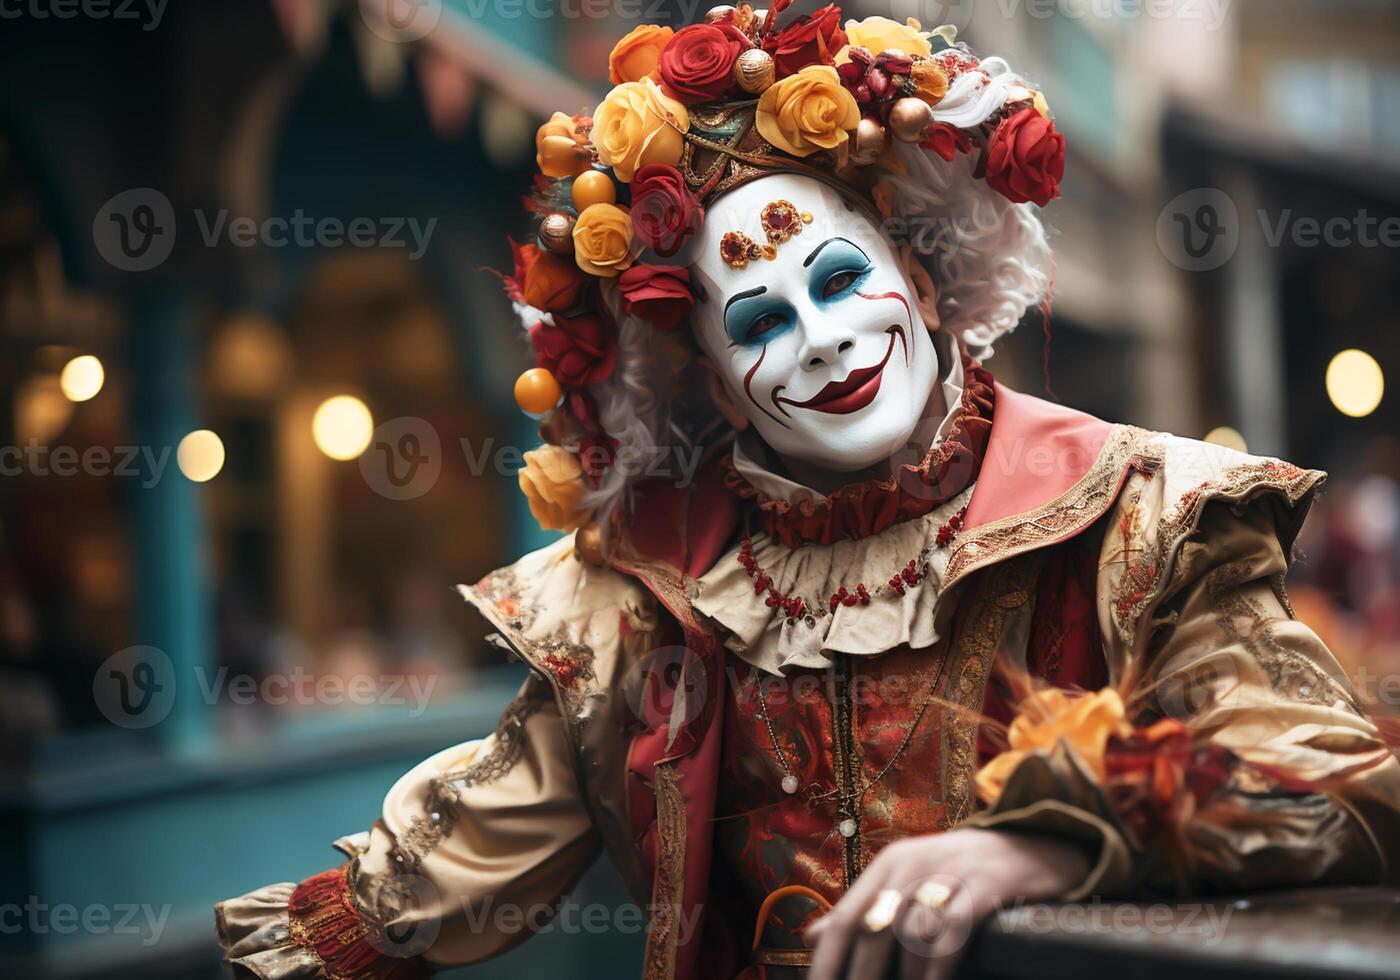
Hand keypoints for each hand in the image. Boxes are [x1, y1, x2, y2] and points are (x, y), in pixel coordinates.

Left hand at [805, 828, 1090, 979]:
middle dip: (862, 977)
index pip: (847, 918)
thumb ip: (863, 909)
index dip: (828, 961)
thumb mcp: (908, 880)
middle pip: (875, 931)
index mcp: (889, 864)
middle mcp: (913, 864)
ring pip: (913, 933)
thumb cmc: (959, 872)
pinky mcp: (987, 883)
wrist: (1030, 843)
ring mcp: (951, 872)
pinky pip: (955, 929)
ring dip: (904, 978)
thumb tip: (813, 937)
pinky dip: (940, 964)